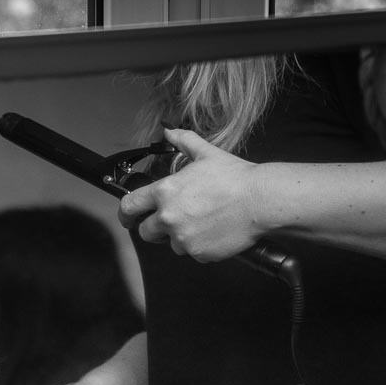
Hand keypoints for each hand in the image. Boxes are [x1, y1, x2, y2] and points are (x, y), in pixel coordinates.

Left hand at [118, 128, 261, 261]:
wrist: (260, 201)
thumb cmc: (236, 178)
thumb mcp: (207, 153)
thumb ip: (184, 142)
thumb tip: (169, 131)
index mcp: (165, 192)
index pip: (129, 206)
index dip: (125, 213)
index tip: (128, 217)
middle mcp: (169, 217)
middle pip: (146, 232)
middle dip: (155, 228)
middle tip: (173, 221)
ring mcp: (182, 238)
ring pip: (171, 244)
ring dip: (181, 236)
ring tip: (203, 221)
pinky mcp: (198, 253)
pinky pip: (192, 253)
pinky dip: (200, 245)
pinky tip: (214, 230)